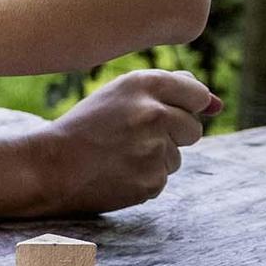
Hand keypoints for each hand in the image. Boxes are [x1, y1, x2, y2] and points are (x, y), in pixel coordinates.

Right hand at [29, 71, 213, 214]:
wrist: (48, 167)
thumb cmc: (84, 127)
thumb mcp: (119, 94)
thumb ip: (170, 90)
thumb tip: (217, 103)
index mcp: (144, 84)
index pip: (197, 95)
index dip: (184, 107)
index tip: (160, 117)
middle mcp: (153, 114)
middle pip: (193, 129)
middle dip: (172, 136)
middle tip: (131, 138)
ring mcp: (154, 150)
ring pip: (177, 157)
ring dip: (155, 159)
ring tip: (118, 156)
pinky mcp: (151, 181)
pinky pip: (162, 179)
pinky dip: (143, 179)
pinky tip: (116, 174)